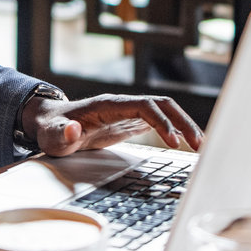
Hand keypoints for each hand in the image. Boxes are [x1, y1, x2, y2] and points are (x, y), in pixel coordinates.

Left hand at [24, 94, 203, 156]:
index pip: (144, 106)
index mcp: (108, 105)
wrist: (50, 123)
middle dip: (182, 122)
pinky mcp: (130, 123)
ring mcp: (128, 113)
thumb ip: (62, 135)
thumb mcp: (52, 136)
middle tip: (198, 145)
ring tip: (200, 145)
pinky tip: (186, 143)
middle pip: (161, 105)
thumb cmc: (52, 129)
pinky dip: (175, 130)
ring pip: (164, 111)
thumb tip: (74, 130)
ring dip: (183, 125)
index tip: (173, 142)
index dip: (161, 122)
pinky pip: (159, 121)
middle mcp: (122, 105)